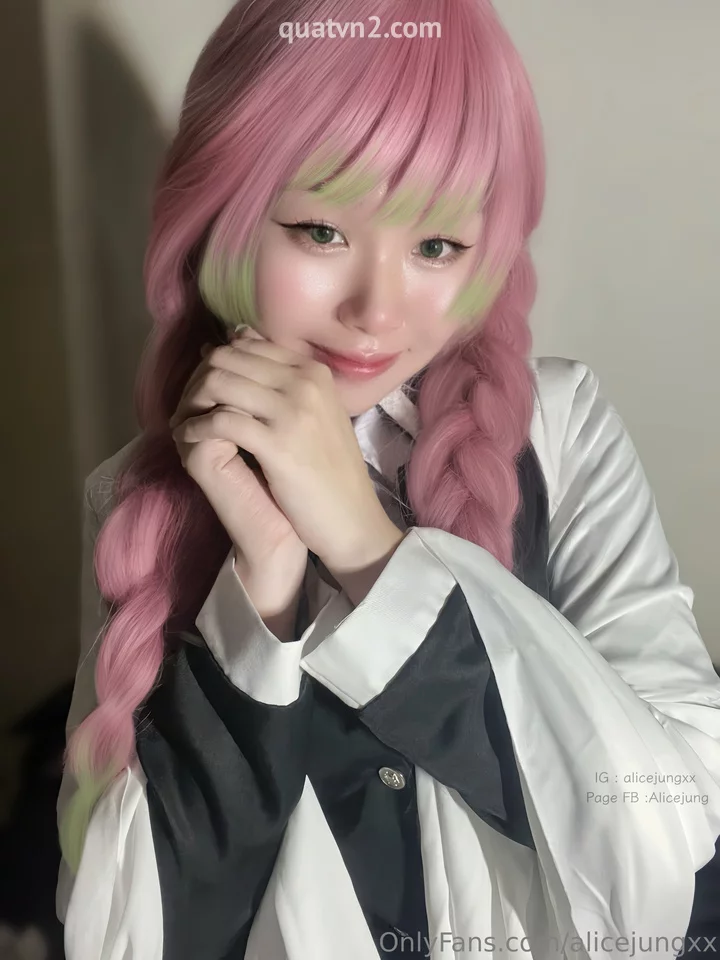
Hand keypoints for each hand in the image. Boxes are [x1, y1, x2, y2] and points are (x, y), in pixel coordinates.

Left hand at [170, 328, 399, 574]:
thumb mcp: (314, 412)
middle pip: (228, 358)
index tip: (202, 386)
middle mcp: (304, 382)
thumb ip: (281, 380)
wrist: (351, 516)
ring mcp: (292, 411)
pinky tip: (189, 439)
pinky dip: (196, 428)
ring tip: (184, 422)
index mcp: (313, 371)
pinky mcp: (278, 444)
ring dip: (192, 402)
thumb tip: (235, 340)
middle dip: (198, 379)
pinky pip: (221, 421)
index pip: (247, 345)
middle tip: (186, 405)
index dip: (216, 362)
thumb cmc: (330, 468)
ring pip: (219, 383)